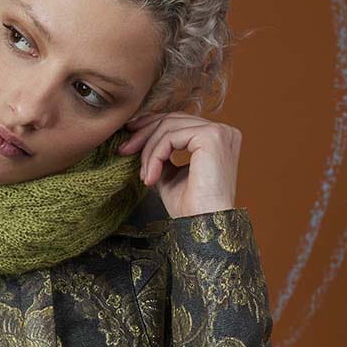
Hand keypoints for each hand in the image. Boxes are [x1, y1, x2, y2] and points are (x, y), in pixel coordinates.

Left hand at [118, 111, 240, 217]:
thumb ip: (161, 155)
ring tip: (143, 176)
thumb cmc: (191, 209)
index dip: (151, 126)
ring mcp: (219, 132)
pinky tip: (150, 177)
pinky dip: (155, 156)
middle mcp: (223, 131)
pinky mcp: (212, 137)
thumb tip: (140, 141)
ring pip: (168, 127)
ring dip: (148, 151)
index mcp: (217, 138)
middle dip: (143, 134)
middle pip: (172, 119)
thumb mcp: (170, 176)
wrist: (204, 227)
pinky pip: (171, 137)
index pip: (178, 122)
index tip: (128, 139)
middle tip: (123, 150)